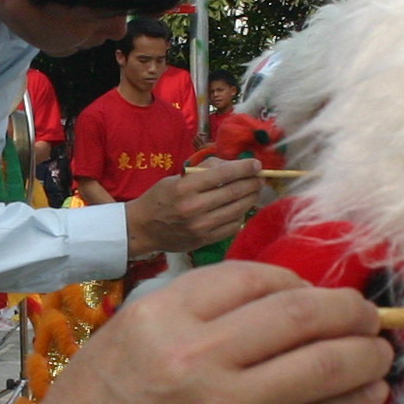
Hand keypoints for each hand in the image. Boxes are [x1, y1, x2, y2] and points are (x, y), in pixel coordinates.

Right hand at [0, 262, 389, 403]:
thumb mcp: (123, 343)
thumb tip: (262, 313)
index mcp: (161, 314)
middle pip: (301, 312)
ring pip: (323, 361)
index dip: (298, 283)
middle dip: (348, 310)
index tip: (314, 297)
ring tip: (380, 354)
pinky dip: (354, 401)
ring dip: (365, 353)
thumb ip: (186, 322)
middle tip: (368, 317)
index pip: (255, 277)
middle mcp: (197, 350)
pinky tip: (370, 394)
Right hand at [123, 157, 261, 257]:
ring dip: (251, 198)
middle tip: (261, 177)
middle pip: (234, 192)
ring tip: (255, 190)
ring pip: (237, 210)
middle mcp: (194, 207)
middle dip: (252, 183)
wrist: (143, 228)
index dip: (244, 168)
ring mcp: (201, 226)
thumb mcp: (176, 178)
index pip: (222, 174)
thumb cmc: (160, 198)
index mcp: (185, 188)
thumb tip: (232, 165)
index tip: (257, 164)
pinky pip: (232, 226)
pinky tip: (241, 208)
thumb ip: (203, 170)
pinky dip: (241, 215)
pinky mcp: (205, 240)